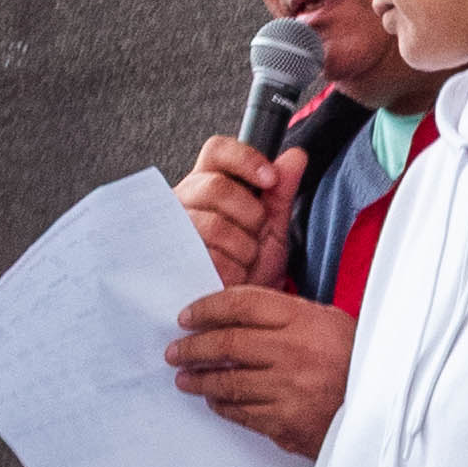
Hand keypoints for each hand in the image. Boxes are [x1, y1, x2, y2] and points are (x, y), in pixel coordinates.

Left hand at [168, 288, 354, 455]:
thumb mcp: (332, 324)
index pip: (241, 305)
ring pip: (228, 383)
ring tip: (186, 379)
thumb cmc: (362, 365)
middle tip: (176, 352)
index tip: (187, 317)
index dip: (206, 308)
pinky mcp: (287, 424)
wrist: (391, 411)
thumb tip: (236, 316)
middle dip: (192, 348)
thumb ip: (287, 316)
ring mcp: (289, 391)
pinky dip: (224, 407)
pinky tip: (216, 402)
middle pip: (226, 343)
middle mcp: (294, 353)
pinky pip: (243, 414)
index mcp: (306, 321)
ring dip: (200, 381)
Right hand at [177, 133, 303, 293]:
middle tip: (255, 236)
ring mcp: (173, 231)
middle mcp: (184, 202)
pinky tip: (235, 277)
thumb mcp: (272, 228)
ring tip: (244, 261)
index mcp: (208, 184)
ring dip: (244, 248)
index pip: (217, 151)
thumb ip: (282, 191)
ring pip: (215, 225)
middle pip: (217, 188)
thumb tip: (296, 155)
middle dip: (250, 215)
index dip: (244, 159)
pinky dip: (233, 270)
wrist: (241, 315)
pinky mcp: (171, 263)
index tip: (270, 179)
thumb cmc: (251, 268)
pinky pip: (209, 258)